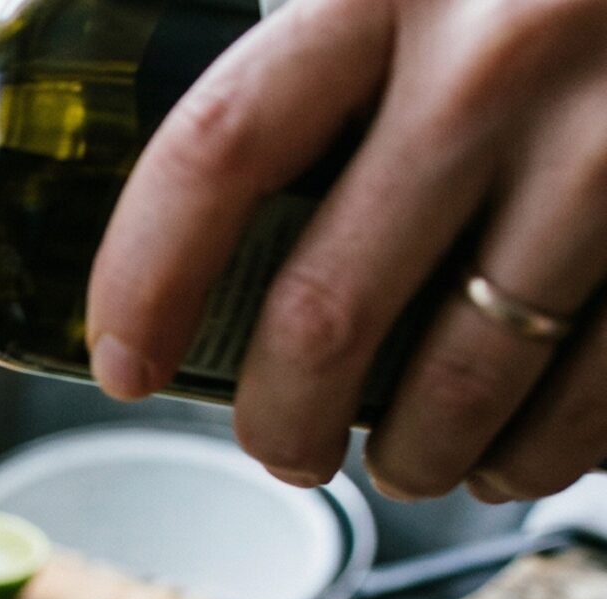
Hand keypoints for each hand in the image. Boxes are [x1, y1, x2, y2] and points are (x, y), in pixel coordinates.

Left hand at [86, 0, 606, 503]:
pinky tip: (524, 446)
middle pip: (326, 308)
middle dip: (280, 420)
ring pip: (465, 375)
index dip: (145, 281)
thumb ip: (324, 54)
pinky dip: (549, 446)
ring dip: (413, 453)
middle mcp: (503, 56)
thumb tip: (196, 206)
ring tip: (404, 459)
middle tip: (280, 448)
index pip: (215, 151)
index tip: (123, 365)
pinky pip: (603, 385)